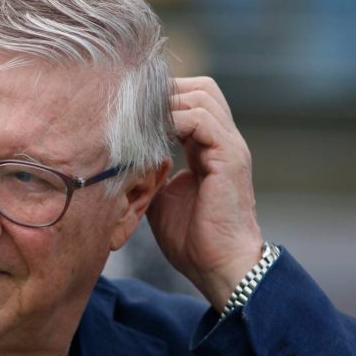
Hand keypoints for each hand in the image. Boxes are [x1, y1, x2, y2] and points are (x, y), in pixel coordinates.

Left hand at [147, 77, 263, 311]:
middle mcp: (223, 141)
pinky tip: (152, 134)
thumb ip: (151, 172)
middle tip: (136, 107)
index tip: (131, 109)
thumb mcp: (161, 197)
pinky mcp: (230, 157)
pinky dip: (175, 119)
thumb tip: (125, 160)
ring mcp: (229, 147)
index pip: (191, 102)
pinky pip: (203, 120)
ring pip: (203, 96)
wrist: (218, 266)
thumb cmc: (192, 239)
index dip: (163, 100)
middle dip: (167, 91)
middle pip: (202, 88)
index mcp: (209, 148)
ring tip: (141, 120)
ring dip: (168, 103)